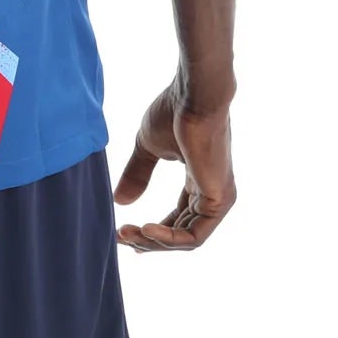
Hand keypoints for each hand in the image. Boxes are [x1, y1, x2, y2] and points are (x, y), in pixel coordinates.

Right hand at [112, 79, 235, 251]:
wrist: (193, 95)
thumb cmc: (173, 111)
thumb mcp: (147, 147)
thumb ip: (137, 174)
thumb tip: (119, 202)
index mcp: (198, 181)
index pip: (179, 218)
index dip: (153, 231)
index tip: (125, 233)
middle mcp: (211, 194)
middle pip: (181, 233)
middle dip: (148, 240)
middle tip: (120, 236)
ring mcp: (217, 199)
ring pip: (186, 239)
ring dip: (154, 242)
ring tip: (128, 234)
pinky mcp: (218, 201)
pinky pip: (193, 236)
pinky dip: (167, 239)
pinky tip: (145, 230)